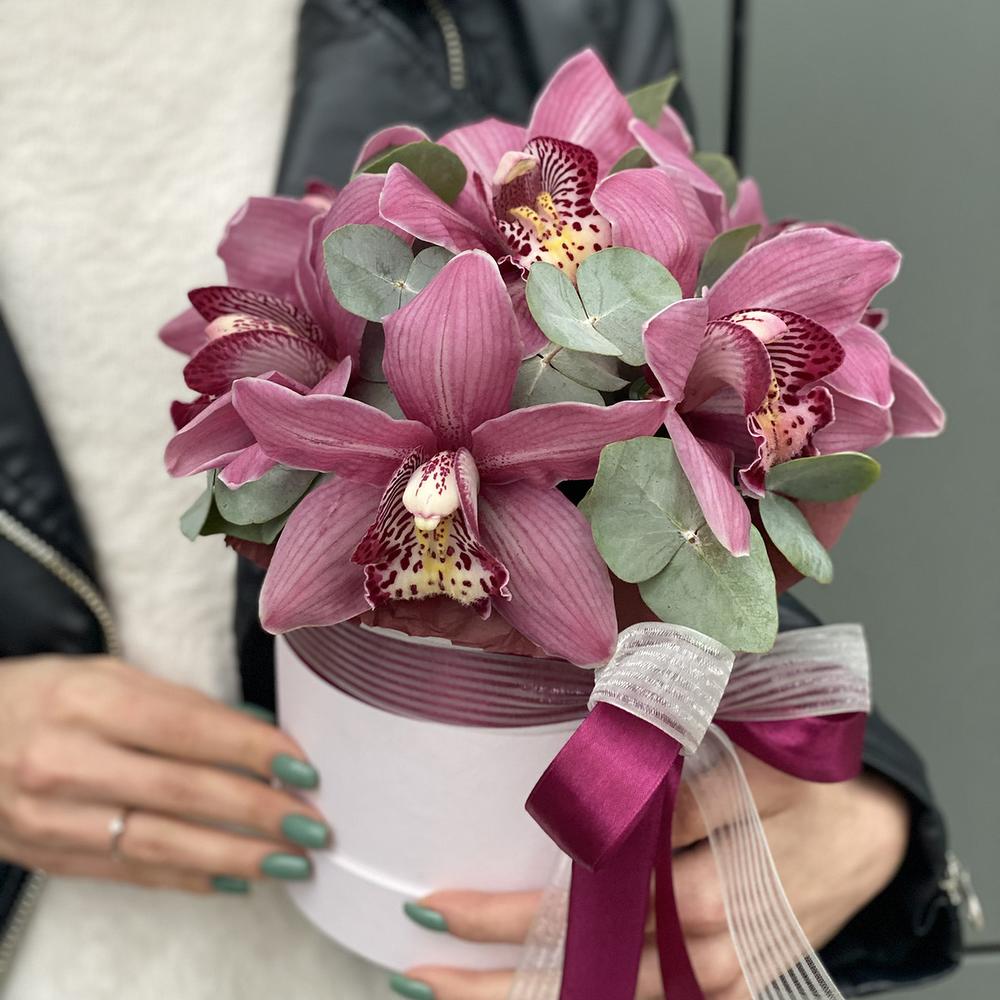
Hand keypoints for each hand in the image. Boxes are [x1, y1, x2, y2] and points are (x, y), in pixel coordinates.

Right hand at [0, 654, 328, 892]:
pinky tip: (235, 880)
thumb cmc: (45, 698)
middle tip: (313, 826)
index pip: (187, 729)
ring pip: (159, 845)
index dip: (251, 750)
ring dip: (234, 857)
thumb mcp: (106, 677)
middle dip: (258, 812)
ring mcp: (51, 817)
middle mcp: (66, 762)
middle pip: (181, 793)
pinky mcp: (47, 856)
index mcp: (87, 702)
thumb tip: (254, 729)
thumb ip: (178, 704)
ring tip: (289, 862)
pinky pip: (129, 874)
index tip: (303, 768)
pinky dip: (187, 879)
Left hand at [394, 748, 908, 999]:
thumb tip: (601, 792)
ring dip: (528, 999)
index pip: (586, 907)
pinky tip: (525, 994)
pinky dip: (588, 994)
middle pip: (589, 968)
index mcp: (705, 883)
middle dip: (499, 978)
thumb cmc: (806, 782)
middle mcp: (703, 945)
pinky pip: (648, 998)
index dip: (511, 916)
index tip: (441, 908)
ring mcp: (714, 975)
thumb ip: (679, 788)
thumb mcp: (755, 765)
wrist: (875, 833)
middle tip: (417, 972)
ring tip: (449, 994)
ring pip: (612, 996)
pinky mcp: (725, 985)